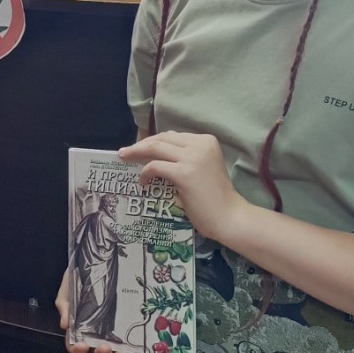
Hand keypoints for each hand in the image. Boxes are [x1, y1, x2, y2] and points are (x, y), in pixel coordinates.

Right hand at [54, 267, 129, 352]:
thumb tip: (64, 324)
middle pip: (96, 350)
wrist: (98, 261)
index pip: (75, 344)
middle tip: (103, 347)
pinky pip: (130, 340)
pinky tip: (137, 349)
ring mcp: (111, 328)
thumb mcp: (68, 288)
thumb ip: (65, 305)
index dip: (77, 349)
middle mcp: (95, 331)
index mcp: (78, 325)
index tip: (81, 346)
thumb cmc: (79, 276)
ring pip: (114, 349)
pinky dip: (134, 348)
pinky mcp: (126, 323)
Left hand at [119, 131, 249, 243]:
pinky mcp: (184, 173)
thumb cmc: (214, 197)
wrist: (229, 216)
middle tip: (125, 152)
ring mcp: (192, 158)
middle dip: (140, 144)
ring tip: (124, 159)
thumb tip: (155, 152)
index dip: (153, 140)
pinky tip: (142, 182)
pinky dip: (145, 173)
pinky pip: (155, 167)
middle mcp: (200, 145)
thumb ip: (184, 156)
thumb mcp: (201, 167)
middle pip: (161, 139)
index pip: (172, 136)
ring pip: (155, 148)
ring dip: (136, 153)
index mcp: (206, 141)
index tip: (139, 147)